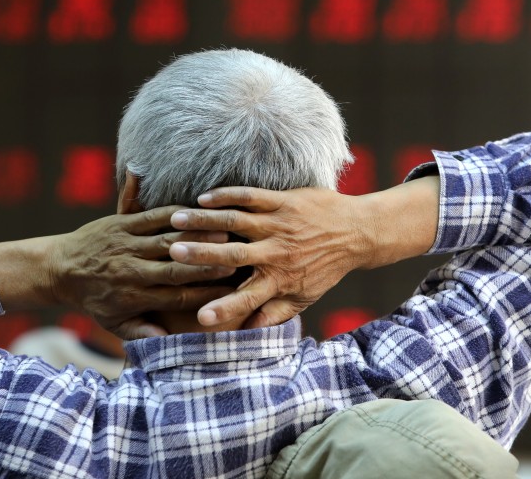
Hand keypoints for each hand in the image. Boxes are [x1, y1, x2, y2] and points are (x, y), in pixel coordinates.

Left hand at [49, 206, 236, 339]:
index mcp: (133, 297)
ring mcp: (126, 245)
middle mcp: (131, 271)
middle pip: (175, 269)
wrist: (58, 269)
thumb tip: (166, 342)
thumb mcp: (112, 323)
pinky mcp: (120, 223)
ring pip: (166, 240)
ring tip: (224, 232)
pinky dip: (175, 213)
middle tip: (235, 261)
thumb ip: (140, 333)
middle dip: (206, 266)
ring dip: (196, 236)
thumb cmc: (92, 299)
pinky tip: (197, 210)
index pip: (176, 298)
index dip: (205, 296)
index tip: (231, 293)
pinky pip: (151, 216)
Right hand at [167, 187, 372, 329]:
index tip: (201, 319)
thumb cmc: (326, 268)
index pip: (248, 298)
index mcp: (280, 279)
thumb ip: (274, 313)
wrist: (358, 232)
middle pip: (233, 254)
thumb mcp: (304, 297)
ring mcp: (279, 224)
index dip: (226, 308)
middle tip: (173, 252)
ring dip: (205, 220)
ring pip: (236, 221)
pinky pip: (250, 196)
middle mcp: (277, 252)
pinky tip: (203, 197)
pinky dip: (226, 196)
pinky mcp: (283, 201)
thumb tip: (248, 333)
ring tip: (177, 220)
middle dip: (203, 254)